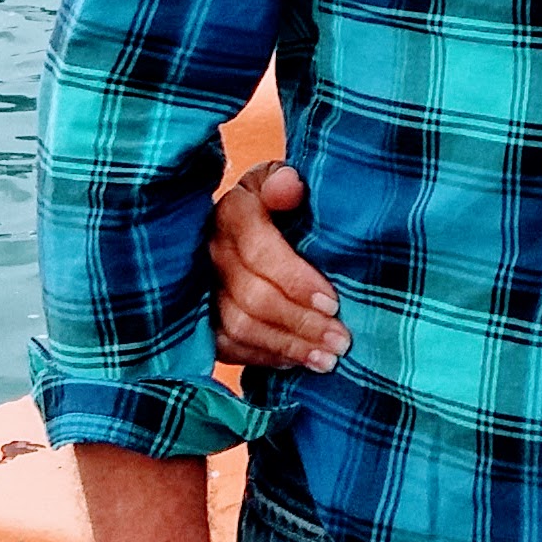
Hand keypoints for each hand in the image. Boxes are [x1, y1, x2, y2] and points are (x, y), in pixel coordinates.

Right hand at [212, 162, 348, 371]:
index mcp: (232, 212)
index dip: (296, 280)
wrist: (241, 221)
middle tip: (342, 340)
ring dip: (288, 346)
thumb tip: (289, 186)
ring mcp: (199, 287)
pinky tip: (297, 362)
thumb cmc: (277, 201)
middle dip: (302, 322)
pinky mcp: (198, 317)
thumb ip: (286, 181)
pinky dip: (265, 356)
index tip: (333, 302)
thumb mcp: (281, 180)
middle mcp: (209, 250)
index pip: (259, 251)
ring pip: (240, 326)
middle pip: (252, 297)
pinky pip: (228, 346)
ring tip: (328, 359)